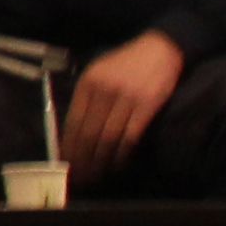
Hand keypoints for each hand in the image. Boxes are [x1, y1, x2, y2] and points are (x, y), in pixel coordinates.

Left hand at [62, 29, 185, 178]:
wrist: (160, 48)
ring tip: (97, 176)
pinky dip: (122, 154)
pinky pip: (130, 137)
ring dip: (101, 161)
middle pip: (88, 134)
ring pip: (108, 139)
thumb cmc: (126, 64)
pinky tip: (117, 164)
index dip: (69, 146)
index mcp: (88, 83)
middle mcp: (103, 90)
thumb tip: (74, 133)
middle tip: (80, 178)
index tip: (65, 164)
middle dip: (82, 160)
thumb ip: (87, 99)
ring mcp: (125, 98)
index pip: (73, 122)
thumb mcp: (99, 73)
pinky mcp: (146, 105)